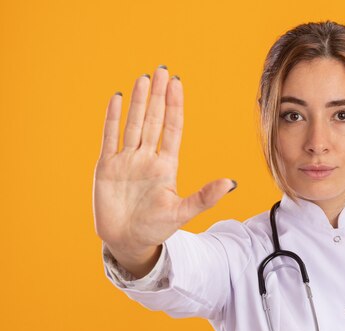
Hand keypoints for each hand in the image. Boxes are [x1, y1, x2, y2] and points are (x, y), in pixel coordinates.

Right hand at [93, 65, 235, 258]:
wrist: (127, 242)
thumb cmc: (156, 228)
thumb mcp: (182, 212)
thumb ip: (205, 197)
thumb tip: (231, 183)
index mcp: (166, 165)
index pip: (172, 129)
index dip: (175, 106)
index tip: (177, 84)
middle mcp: (147, 158)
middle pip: (153, 120)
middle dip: (158, 96)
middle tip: (162, 70)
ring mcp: (126, 160)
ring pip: (133, 124)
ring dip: (138, 102)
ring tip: (143, 79)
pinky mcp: (107, 166)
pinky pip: (110, 137)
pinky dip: (112, 118)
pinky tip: (117, 98)